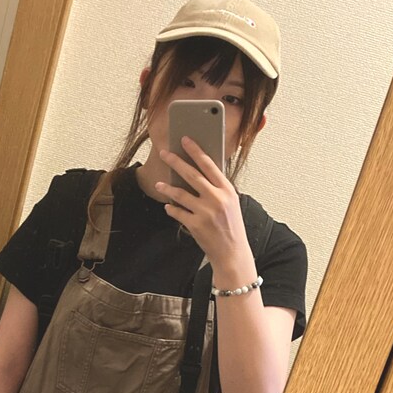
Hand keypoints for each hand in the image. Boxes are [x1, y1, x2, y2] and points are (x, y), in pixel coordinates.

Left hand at [155, 137, 251, 274]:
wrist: (232, 252)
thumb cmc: (231, 226)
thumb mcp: (231, 203)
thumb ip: (217, 188)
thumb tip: (199, 171)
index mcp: (227, 190)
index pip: (209, 165)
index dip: (195, 151)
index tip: (185, 140)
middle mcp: (217, 199)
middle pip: (192, 175)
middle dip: (176, 162)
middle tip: (164, 153)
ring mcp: (205, 213)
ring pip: (180, 194)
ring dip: (167, 188)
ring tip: (159, 184)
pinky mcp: (195, 225)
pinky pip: (177, 212)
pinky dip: (171, 209)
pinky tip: (168, 207)